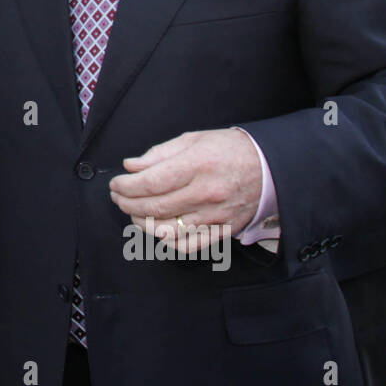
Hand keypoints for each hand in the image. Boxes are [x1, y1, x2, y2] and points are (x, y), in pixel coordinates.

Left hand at [109, 129, 260, 247]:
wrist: (270, 167)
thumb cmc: (229, 149)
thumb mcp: (193, 139)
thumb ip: (159, 154)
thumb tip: (131, 167)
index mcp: (197, 165)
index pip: (150, 182)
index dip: (126, 185)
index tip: (116, 183)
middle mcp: (206, 193)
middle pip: (154, 207)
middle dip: (127, 203)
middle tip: (118, 196)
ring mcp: (215, 215)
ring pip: (167, 230)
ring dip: (142, 222)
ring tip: (133, 211)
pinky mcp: (223, 231)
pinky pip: (188, 245)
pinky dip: (167, 241)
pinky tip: (157, 228)